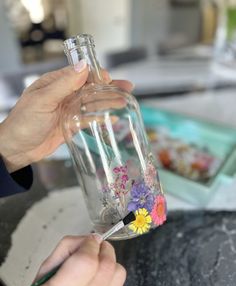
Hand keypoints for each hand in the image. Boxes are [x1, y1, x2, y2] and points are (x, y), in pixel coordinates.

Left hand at [0, 61, 133, 171]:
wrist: (18, 148)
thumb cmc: (24, 122)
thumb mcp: (43, 100)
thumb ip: (64, 84)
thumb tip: (83, 66)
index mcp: (55, 84)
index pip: (80, 74)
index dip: (96, 75)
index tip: (109, 78)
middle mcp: (63, 95)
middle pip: (90, 88)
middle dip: (108, 87)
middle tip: (127, 88)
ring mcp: (68, 110)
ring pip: (92, 104)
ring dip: (108, 102)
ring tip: (124, 101)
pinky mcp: (71, 125)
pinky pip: (89, 119)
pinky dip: (100, 118)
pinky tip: (112, 118)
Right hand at [19, 236, 125, 285]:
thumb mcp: (41, 279)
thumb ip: (63, 252)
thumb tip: (87, 239)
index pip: (85, 262)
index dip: (89, 245)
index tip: (88, 241)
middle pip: (106, 266)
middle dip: (103, 248)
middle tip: (95, 246)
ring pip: (118, 274)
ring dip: (109, 261)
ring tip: (96, 263)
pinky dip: (111, 276)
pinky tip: (98, 279)